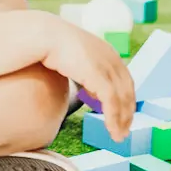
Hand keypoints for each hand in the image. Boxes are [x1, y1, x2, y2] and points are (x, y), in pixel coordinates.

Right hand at [39, 16, 134, 139]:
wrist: (42, 35)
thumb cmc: (52, 45)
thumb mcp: (76, 59)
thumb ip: (88, 75)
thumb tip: (92, 94)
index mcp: (108, 53)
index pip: (125, 80)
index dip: (126, 99)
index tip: (123, 115)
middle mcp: (112, 59)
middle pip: (128, 91)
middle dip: (127, 113)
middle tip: (123, 131)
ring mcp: (106, 66)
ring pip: (122, 99)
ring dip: (122, 120)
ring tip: (118, 136)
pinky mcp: (98, 75)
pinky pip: (112, 102)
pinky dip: (113, 118)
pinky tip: (111, 129)